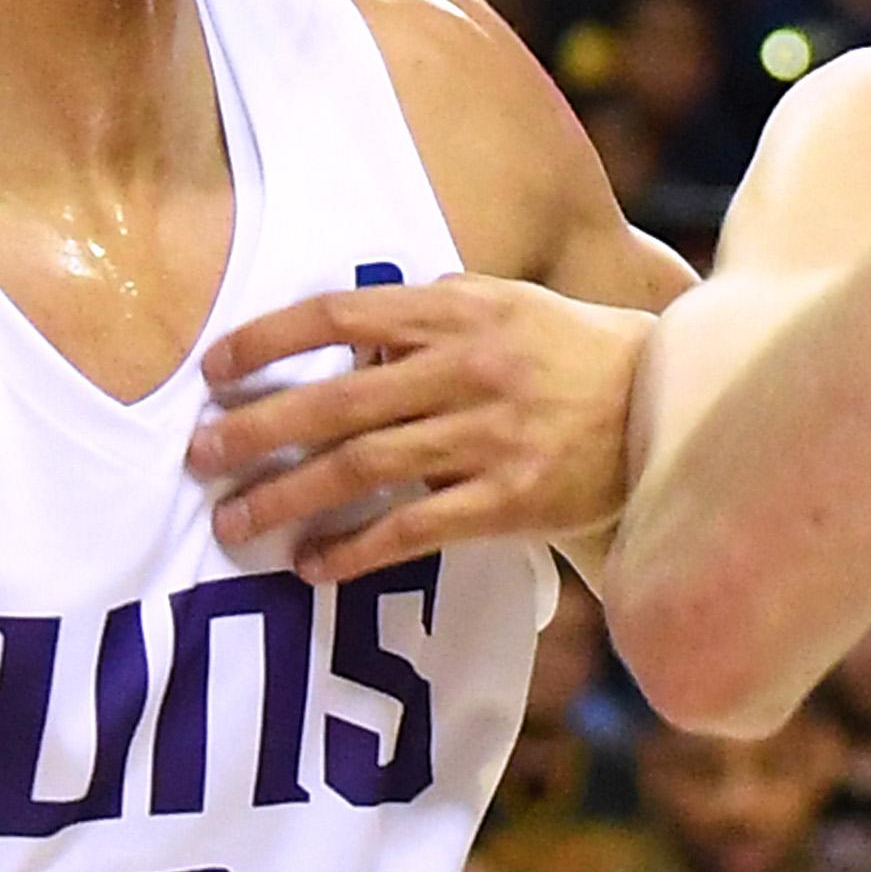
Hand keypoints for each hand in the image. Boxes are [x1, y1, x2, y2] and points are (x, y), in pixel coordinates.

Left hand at [189, 276, 656, 578]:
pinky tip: (312, 566)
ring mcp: (490, 436)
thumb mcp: (506, 305)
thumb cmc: (573, 354)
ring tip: (233, 523)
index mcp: (459, 309)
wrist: (672, 406)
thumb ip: (429, 314)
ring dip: (286, 498)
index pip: (339, 316)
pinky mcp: (511, 500)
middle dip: (255, 431)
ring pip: (362, 469)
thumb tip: (341, 337)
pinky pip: (413, 530)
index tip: (212, 371)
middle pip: (334, 401)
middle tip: (198, 456)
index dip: (266, 341)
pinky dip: (354, 550)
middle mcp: (468, 367)